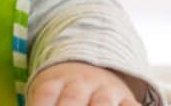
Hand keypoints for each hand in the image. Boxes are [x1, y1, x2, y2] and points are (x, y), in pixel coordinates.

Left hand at [27, 61, 141, 105]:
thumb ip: (39, 103)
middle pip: (72, 99)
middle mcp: (80, 83)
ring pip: (102, 103)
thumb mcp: (45, 96)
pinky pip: (131, 105)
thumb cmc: (60, 92)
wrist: (90, 68)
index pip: (46, 94)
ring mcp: (104, 90)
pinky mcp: (126, 98)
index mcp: (55, 81)